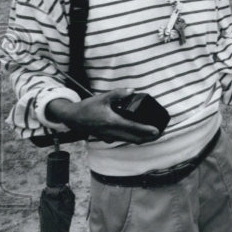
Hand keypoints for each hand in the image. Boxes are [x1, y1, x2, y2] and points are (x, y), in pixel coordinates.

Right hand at [46, 89, 160, 143]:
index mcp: (112, 122)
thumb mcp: (102, 98)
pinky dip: (131, 137)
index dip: (147, 130)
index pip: (133, 128)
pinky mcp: (106, 138)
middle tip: (159, 134)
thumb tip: (132, 91)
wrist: (72, 118)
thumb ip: (118, 94)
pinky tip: (135, 132)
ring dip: (140, 139)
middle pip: (134, 139)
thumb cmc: (87, 107)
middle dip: (148, 138)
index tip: (157, 131)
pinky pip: (121, 139)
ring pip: (128, 140)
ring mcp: (108, 137)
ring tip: (151, 134)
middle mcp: (111, 132)